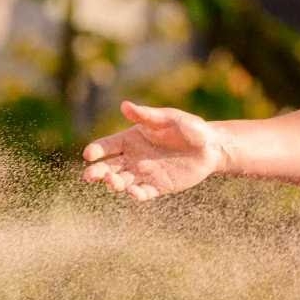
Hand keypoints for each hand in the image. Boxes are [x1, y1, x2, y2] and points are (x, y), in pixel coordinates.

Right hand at [79, 102, 219, 202]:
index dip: (97, 150)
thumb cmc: (188, 127)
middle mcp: (133, 157)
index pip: (107, 145)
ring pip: (123, 181)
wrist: (210, 146)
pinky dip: (137, 194)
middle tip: (89, 176)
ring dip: (115, 183)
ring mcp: (144, 173)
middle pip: (109, 167)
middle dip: (98, 172)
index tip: (89, 155)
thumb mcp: (169, 118)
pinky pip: (143, 193)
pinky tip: (134, 193)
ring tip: (114, 183)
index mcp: (131, 138)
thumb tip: (125, 105)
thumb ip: (147, 115)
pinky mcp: (158, 186)